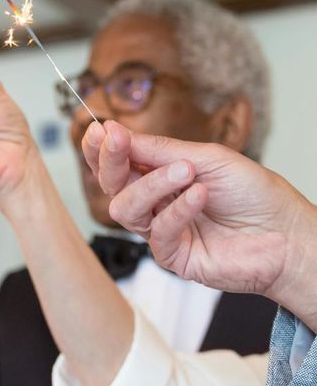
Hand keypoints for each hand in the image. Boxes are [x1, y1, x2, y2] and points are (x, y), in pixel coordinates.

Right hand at [82, 121, 316, 318]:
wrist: (286, 233)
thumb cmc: (254, 193)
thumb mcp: (206, 157)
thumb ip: (160, 149)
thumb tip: (116, 132)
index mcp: (161, 175)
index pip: (119, 162)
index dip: (102, 147)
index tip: (99, 129)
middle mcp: (157, 203)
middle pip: (113, 185)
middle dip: (110, 161)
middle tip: (117, 140)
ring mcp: (163, 230)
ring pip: (127, 208)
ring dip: (152, 184)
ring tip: (186, 171)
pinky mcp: (174, 256)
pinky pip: (159, 232)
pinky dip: (178, 210)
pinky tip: (200, 195)